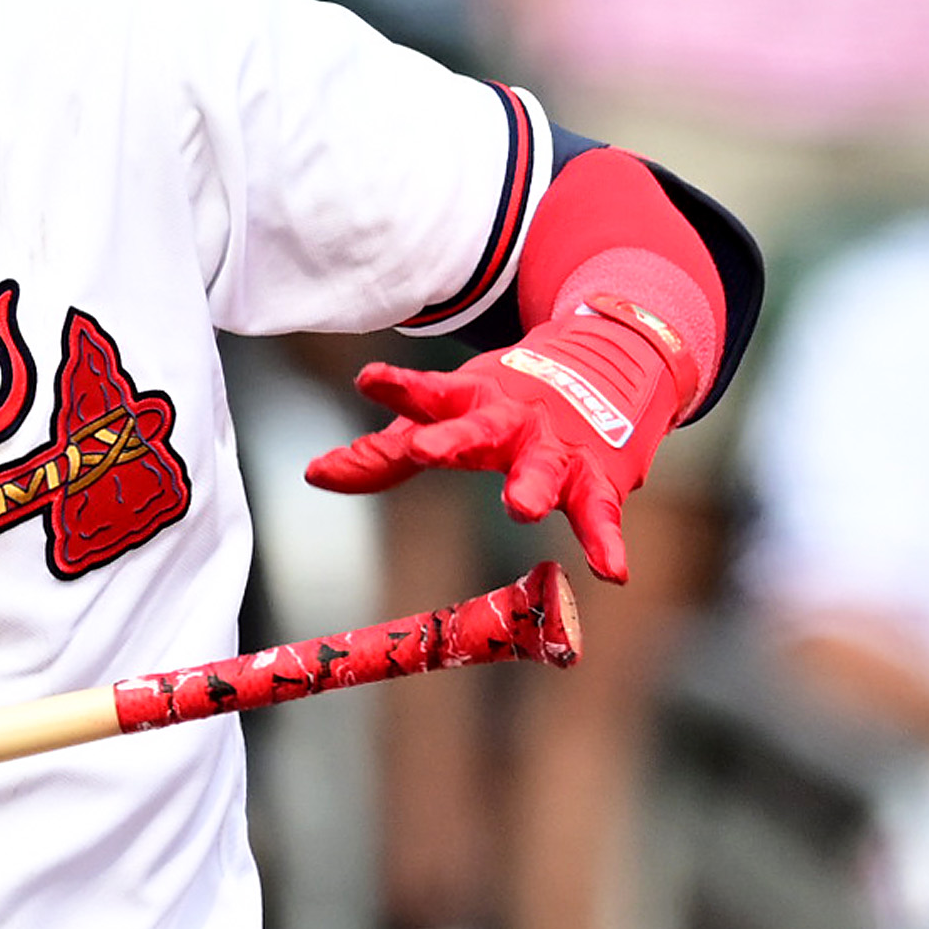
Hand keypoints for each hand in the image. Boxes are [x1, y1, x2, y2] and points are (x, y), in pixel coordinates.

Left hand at [303, 306, 690, 583]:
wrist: (614, 357)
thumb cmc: (508, 401)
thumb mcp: (447, 414)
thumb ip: (384, 452)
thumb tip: (314, 475)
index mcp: (467, 400)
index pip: (426, 395)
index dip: (398, 387)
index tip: (369, 379)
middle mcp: (509, 419)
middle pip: (477, 429)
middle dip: (451, 440)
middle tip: (426, 450)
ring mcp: (554, 445)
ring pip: (541, 466)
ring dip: (531, 486)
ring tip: (520, 508)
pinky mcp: (598, 474)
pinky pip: (599, 511)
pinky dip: (606, 540)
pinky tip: (611, 571)